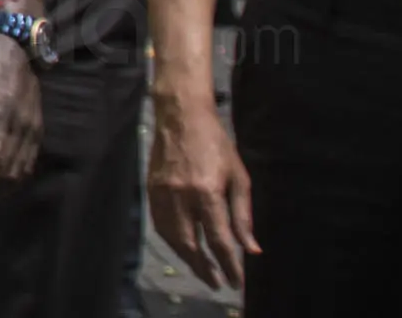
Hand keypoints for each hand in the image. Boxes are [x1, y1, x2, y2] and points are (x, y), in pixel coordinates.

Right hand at [148, 93, 258, 289]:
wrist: (181, 117)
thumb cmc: (217, 144)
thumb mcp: (239, 178)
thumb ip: (243, 216)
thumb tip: (250, 249)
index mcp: (207, 192)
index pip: (218, 239)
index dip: (228, 265)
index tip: (236, 282)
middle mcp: (181, 196)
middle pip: (190, 245)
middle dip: (205, 268)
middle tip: (217, 283)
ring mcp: (162, 194)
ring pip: (172, 238)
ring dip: (187, 259)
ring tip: (202, 270)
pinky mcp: (151, 190)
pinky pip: (160, 225)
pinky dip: (173, 242)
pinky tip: (184, 247)